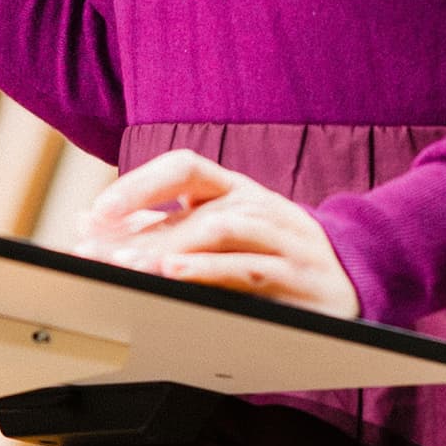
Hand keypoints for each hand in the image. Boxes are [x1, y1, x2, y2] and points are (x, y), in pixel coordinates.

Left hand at [66, 151, 364, 317]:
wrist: (355, 278)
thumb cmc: (273, 255)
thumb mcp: (220, 233)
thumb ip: (160, 227)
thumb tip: (89, 224)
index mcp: (235, 189)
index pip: (184, 167)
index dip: (139, 185)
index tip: (96, 213)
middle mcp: (257, 205)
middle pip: (192, 210)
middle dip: (138, 236)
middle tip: (93, 258)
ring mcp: (281, 237)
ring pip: (219, 231)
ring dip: (169, 249)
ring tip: (128, 268)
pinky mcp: (296, 275)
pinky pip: (248, 267)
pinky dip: (209, 270)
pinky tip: (175, 276)